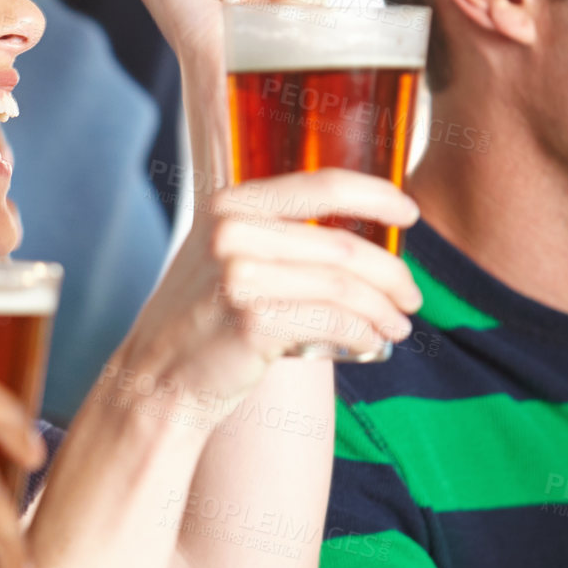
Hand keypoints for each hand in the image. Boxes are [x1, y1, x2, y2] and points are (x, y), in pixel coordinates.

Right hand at [110, 169, 421, 418]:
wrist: (156, 382)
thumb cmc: (202, 323)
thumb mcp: (225, 257)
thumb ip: (273, 234)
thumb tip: (357, 237)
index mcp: (231, 205)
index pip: (322, 185)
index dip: (377, 196)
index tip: (409, 214)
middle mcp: (233, 232)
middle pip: (343, 244)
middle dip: (390, 273)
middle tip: (411, 297)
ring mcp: (240, 276)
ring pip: (344, 287)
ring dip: (383, 309)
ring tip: (398, 326)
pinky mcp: (252, 321)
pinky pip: (334, 323)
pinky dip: (363, 334)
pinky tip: (371, 345)